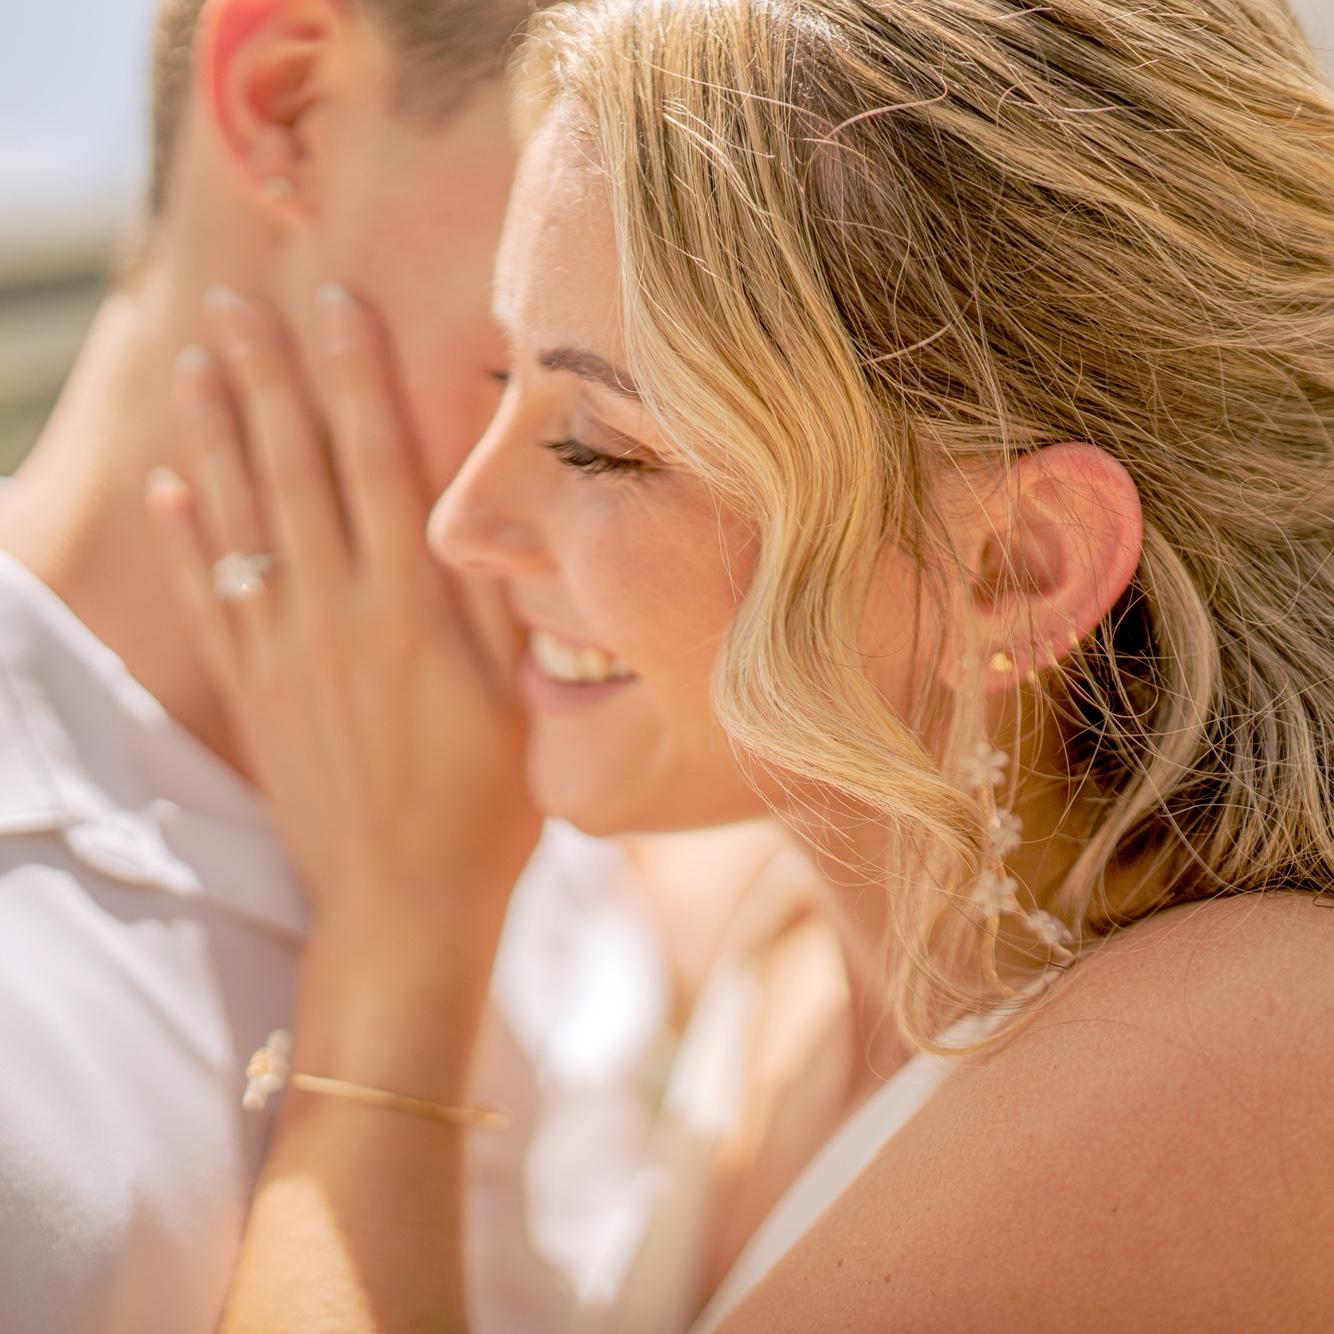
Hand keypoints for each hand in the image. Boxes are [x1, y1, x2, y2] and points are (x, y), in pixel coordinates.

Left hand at [147, 285, 537, 962]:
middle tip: (235, 301)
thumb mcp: (519, 700)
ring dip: (214, 440)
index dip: (355, 378)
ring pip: (239, 526)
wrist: (405, 906)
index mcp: (412, 613)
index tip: (334, 303)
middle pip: (294, 475)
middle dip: (265, 379)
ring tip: (194, 365)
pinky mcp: (256, 696)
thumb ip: (497, 600)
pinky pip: (209, 603)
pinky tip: (170, 491)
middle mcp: (337, 618)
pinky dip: (186, 544)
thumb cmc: (486, 807)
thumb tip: (488, 506)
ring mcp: (284, 656)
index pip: (377, 466)